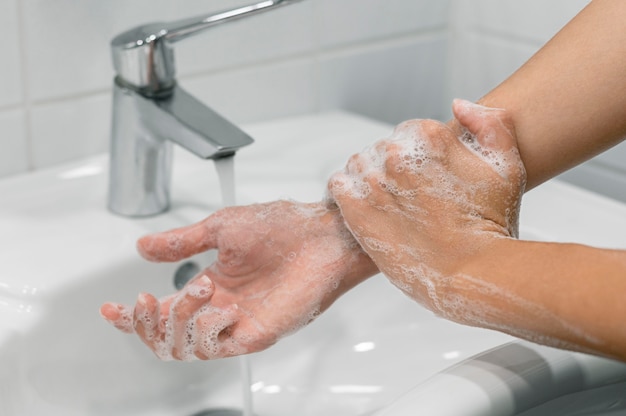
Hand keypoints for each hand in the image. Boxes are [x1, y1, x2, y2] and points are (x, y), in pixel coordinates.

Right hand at [100, 200, 375, 360]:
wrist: (321, 236)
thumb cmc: (280, 227)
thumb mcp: (220, 229)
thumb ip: (180, 243)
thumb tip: (142, 247)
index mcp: (209, 285)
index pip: (162, 311)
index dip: (132, 316)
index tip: (110, 309)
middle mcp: (220, 308)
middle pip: (166, 337)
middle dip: (147, 323)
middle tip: (148, 300)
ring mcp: (238, 323)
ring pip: (186, 347)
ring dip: (180, 320)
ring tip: (200, 289)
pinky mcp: (258, 333)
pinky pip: (218, 347)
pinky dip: (209, 328)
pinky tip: (221, 304)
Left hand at [327, 99, 525, 312]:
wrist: (470, 273)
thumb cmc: (491, 224)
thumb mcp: (507, 166)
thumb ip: (489, 125)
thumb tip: (458, 105)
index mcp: (429, 136)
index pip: (410, 131)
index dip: (420, 153)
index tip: (428, 177)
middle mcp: (396, 153)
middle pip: (383, 148)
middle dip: (395, 167)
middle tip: (412, 196)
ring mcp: (373, 181)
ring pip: (359, 164)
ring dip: (369, 177)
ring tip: (388, 203)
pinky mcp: (355, 209)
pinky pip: (338, 184)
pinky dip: (346, 191)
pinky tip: (363, 206)